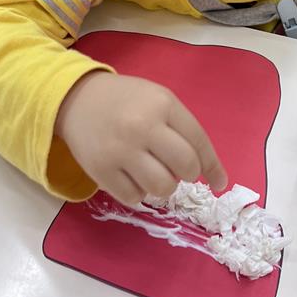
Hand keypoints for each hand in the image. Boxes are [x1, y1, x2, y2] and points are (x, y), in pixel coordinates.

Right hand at [56, 72, 227, 204]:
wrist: (77, 99)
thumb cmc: (126, 101)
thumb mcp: (158, 99)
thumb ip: (182, 127)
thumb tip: (207, 170)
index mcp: (162, 105)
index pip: (199, 142)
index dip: (213, 166)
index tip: (220, 182)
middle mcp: (142, 127)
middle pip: (185, 167)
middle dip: (189, 175)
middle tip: (179, 171)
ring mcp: (120, 150)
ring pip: (162, 187)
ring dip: (165, 186)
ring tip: (154, 172)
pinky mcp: (100, 170)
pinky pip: (134, 197)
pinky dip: (139, 193)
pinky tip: (133, 177)